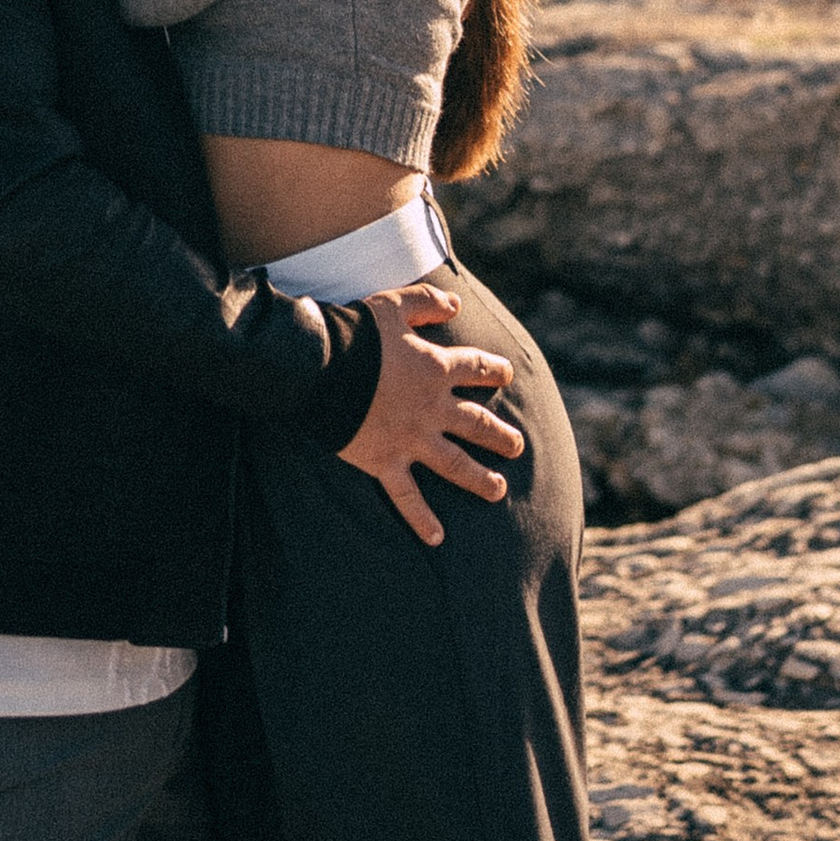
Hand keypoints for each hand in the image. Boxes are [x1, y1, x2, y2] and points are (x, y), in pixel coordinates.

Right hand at [336, 283, 523, 546]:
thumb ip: (427, 303)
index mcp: (436, 368)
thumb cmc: (357, 331)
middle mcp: (432, 408)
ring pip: (455, 464)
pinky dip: (421, 518)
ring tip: (499, 490)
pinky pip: (408, 496)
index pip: (477, 368)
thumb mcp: (394, 305)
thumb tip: (456, 303)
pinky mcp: (386, 461)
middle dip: (499, 435)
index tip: (507, 373)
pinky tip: (437, 538)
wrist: (322, 366)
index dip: (495, 369)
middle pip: (476, 423)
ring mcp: (411, 439)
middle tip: (517, 445)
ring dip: (479, 478)